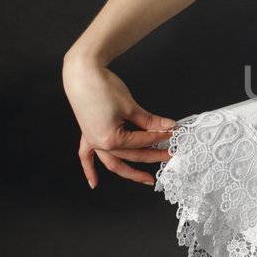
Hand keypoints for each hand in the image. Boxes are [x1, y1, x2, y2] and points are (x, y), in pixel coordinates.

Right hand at [62, 53, 176, 188]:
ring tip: (146, 179)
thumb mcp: (130, 106)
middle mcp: (100, 143)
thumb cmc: (103, 87)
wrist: (82, 74)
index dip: (160, 137)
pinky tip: (94, 183)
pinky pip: (86, 156)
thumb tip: (168, 127)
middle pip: (132, 154)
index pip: (142, 141)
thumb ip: (150, 121)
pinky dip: (89, 170)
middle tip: (170, 154)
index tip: (174, 134)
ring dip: (129, 172)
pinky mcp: (87, 134)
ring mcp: (92, 140)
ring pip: (113, 162)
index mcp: (111, 138)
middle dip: (153, 154)